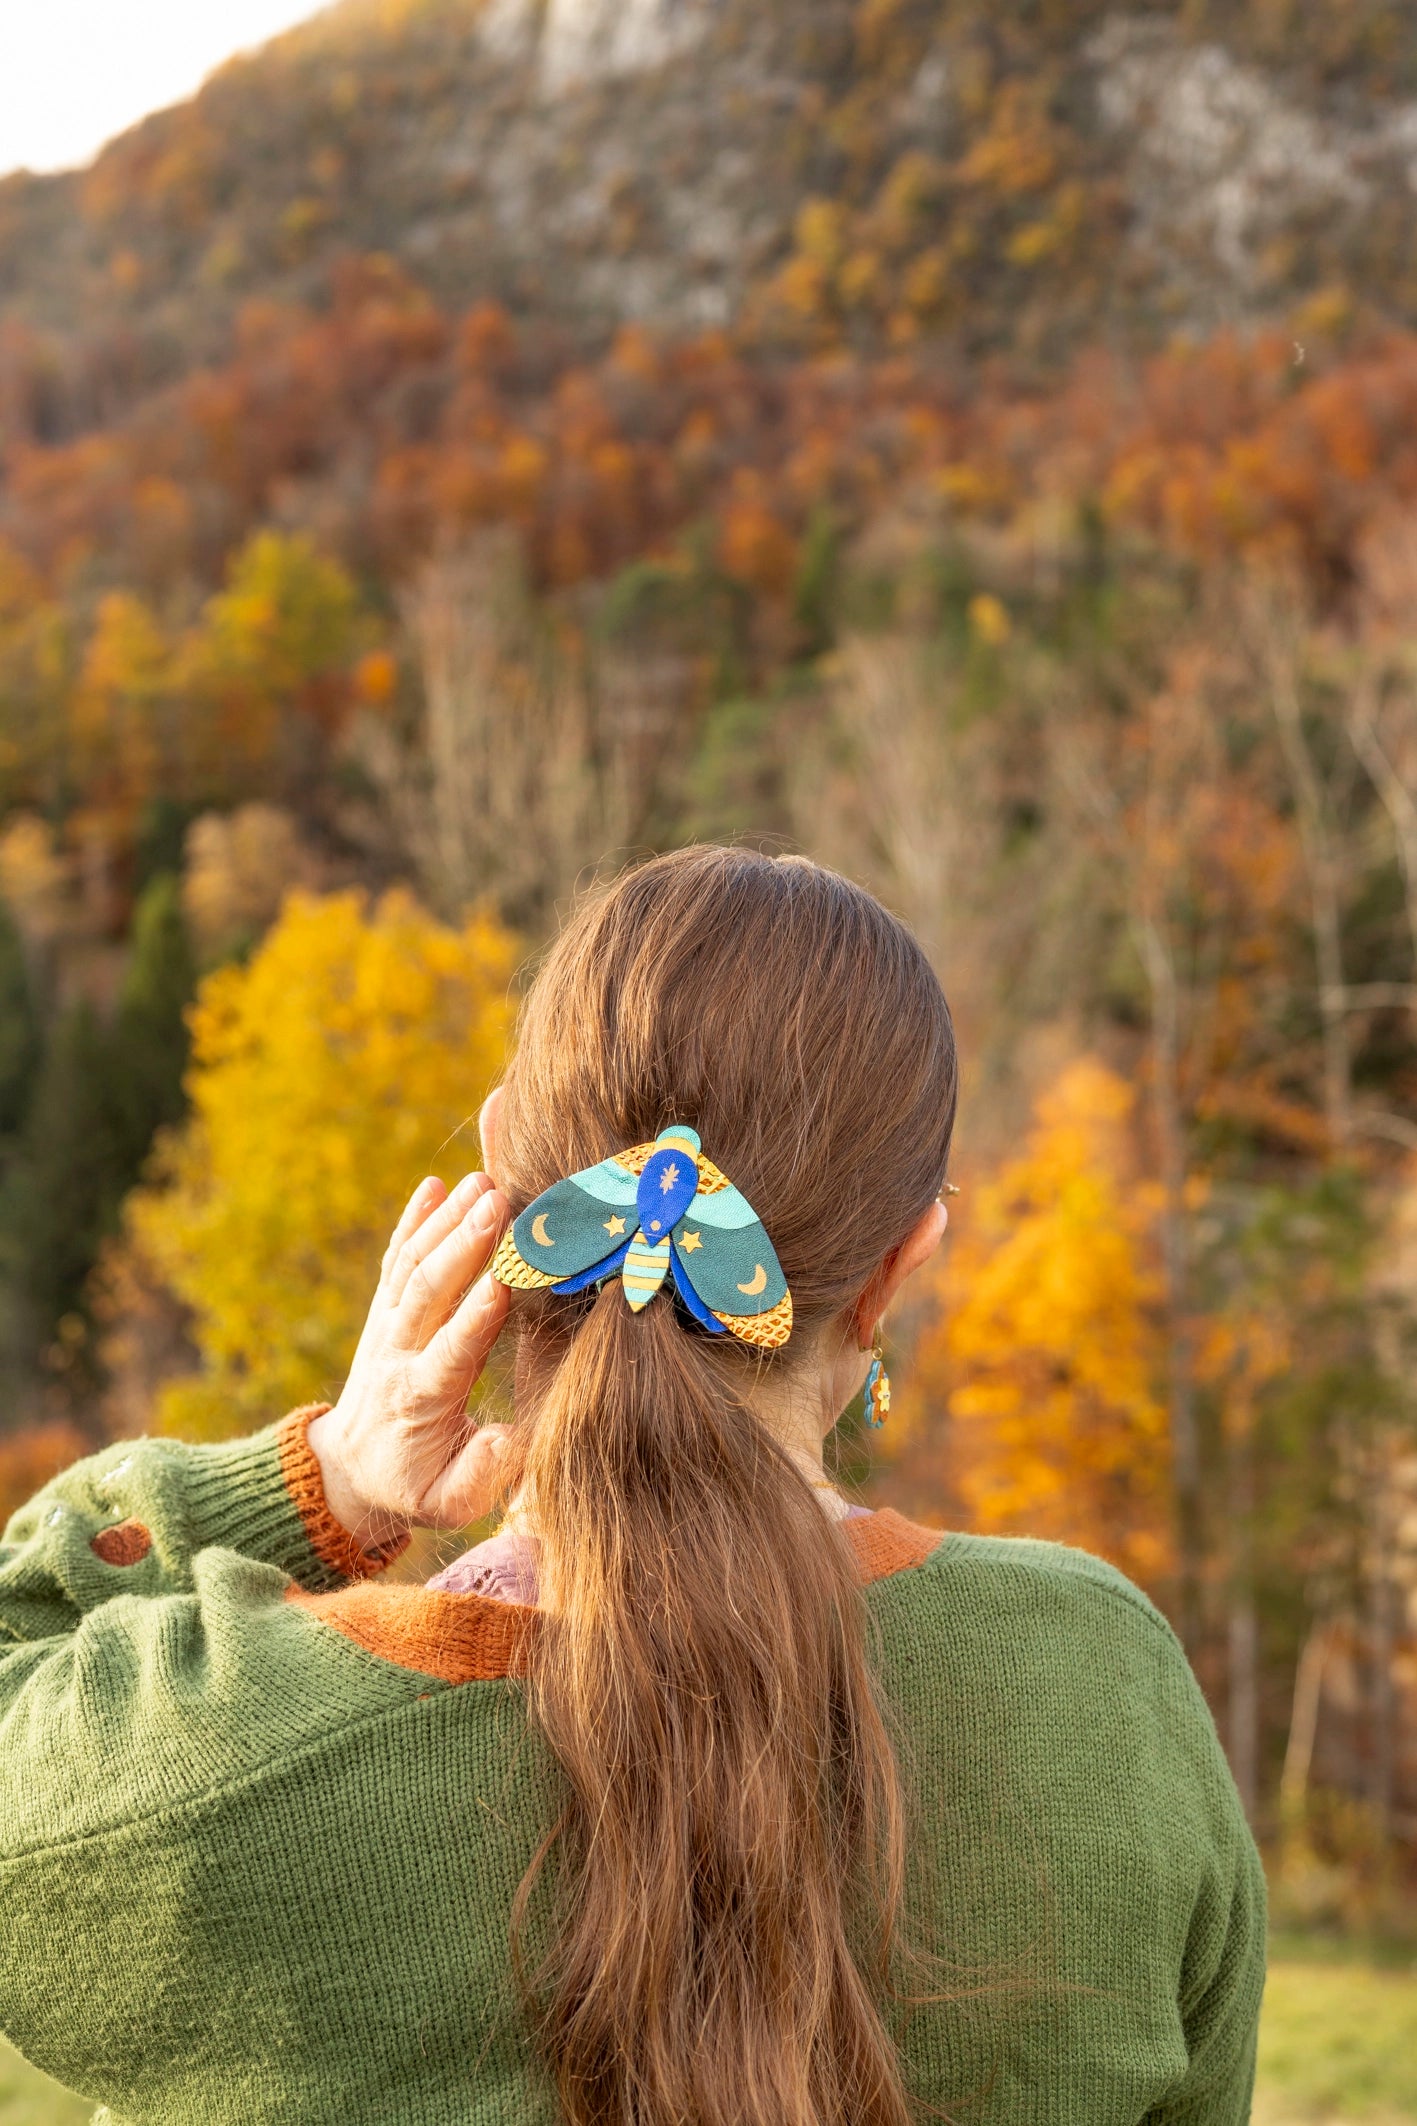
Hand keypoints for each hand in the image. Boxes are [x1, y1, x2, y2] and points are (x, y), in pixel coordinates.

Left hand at [307, 1172, 513, 1547]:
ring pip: (412, 1266)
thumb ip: (480, 1477)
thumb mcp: (447, 1505)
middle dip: (463, 1245)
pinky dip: (412, 1220)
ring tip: (483, 1181)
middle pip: (427, 1293)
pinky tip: (434, 1185)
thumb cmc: (414, 1485)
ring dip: (446, 1221)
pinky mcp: (384, 1312)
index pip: (448, 1353)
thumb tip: (508, 1438)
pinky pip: (395, 1260)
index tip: (505, 1278)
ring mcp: (387, 1328)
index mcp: (420, 1400)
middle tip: (499, 1201)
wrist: (349, 1470)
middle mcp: (398, 1355)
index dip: (474, 1318)